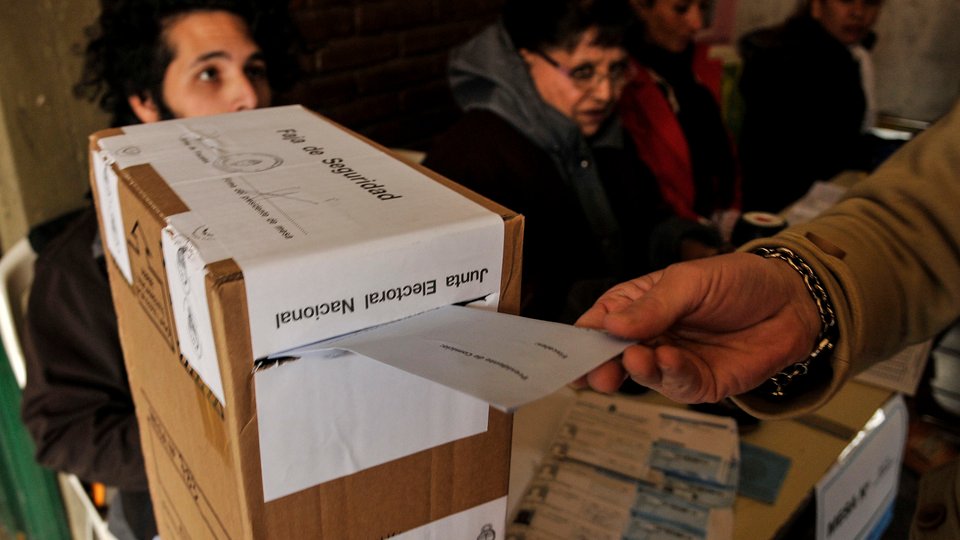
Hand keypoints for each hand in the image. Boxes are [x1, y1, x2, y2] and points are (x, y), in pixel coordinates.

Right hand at [574, 252, 821, 402]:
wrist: (793, 303)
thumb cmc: (738, 282)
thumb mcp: (691, 281)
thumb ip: (652, 306)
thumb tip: (610, 324)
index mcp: (640, 304)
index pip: (602, 320)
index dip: (583, 334)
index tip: (568, 348)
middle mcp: (651, 335)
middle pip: (613, 355)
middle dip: (599, 365)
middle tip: (592, 372)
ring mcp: (673, 361)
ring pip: (642, 373)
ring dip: (635, 369)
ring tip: (634, 358)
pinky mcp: (699, 383)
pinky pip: (677, 384)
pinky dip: (669, 374)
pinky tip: (668, 360)